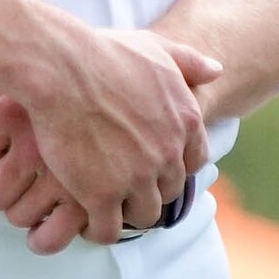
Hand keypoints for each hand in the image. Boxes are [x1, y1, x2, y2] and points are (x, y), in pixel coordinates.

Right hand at [0, 27, 214, 250]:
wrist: (61, 68)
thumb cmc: (102, 53)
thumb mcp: (155, 48)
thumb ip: (189, 62)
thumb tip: (217, 70)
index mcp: (186, 122)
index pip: (194, 160)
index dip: (173, 165)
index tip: (152, 164)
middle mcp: (169, 153)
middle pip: (169, 190)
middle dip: (149, 189)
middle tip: (124, 187)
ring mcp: (137, 177)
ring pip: (144, 214)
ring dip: (127, 212)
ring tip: (105, 208)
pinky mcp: (102, 195)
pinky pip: (110, 230)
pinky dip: (99, 230)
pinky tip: (86, 221)